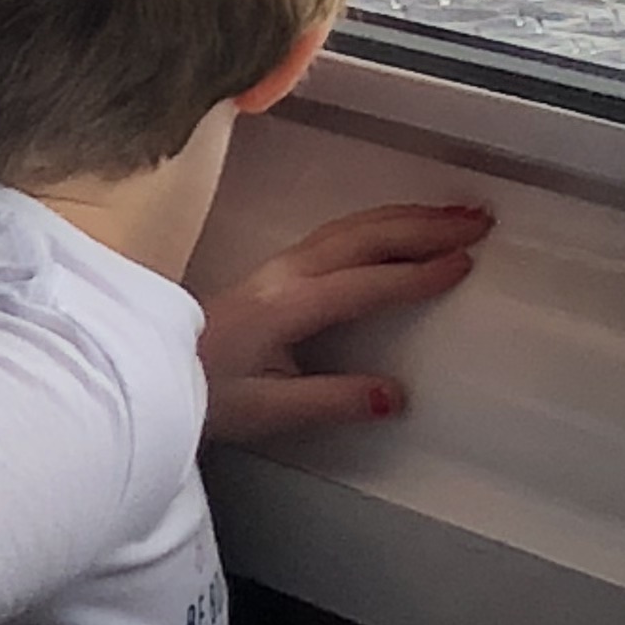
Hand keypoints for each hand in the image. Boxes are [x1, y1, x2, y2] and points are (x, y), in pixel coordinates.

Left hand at [194, 200, 490, 448]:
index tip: (461, 264)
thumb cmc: (204, 393)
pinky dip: (380, 223)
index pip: (364, 283)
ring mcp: (280, 268)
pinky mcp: (277, 271)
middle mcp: (285, 276)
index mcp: (286, 306)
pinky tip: (401, 225)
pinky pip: (339, 233)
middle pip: (364, 238)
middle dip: (424, 225)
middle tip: (476, 221)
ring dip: (406, 217)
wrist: (148, 373)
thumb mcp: (268, 410)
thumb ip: (333, 401)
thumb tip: (394, 396)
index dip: (415, 275)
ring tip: (454, 214)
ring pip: (352, 228)